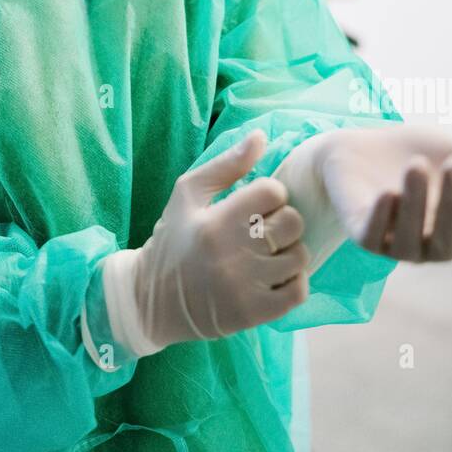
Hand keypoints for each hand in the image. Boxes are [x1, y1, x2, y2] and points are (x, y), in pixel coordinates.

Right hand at [126, 128, 311, 349]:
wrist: (151, 300)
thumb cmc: (173, 239)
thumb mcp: (187, 194)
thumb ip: (226, 165)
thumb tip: (261, 137)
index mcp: (215, 222)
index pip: (272, 192)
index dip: (270, 193)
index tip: (256, 204)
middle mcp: (232, 255)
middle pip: (292, 223)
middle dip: (283, 220)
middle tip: (265, 228)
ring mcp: (245, 288)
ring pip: (299, 256)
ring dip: (290, 251)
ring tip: (270, 252)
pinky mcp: (253, 314)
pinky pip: (298, 292)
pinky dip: (294, 281)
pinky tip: (276, 275)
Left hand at [316, 125, 451, 262]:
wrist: (360, 148)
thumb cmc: (418, 154)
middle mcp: (430, 248)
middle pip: (449, 242)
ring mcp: (395, 246)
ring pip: (410, 243)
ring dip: (416, 205)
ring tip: (418, 165)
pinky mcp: (363, 236)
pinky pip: (372, 238)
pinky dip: (381, 218)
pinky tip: (388, 192)